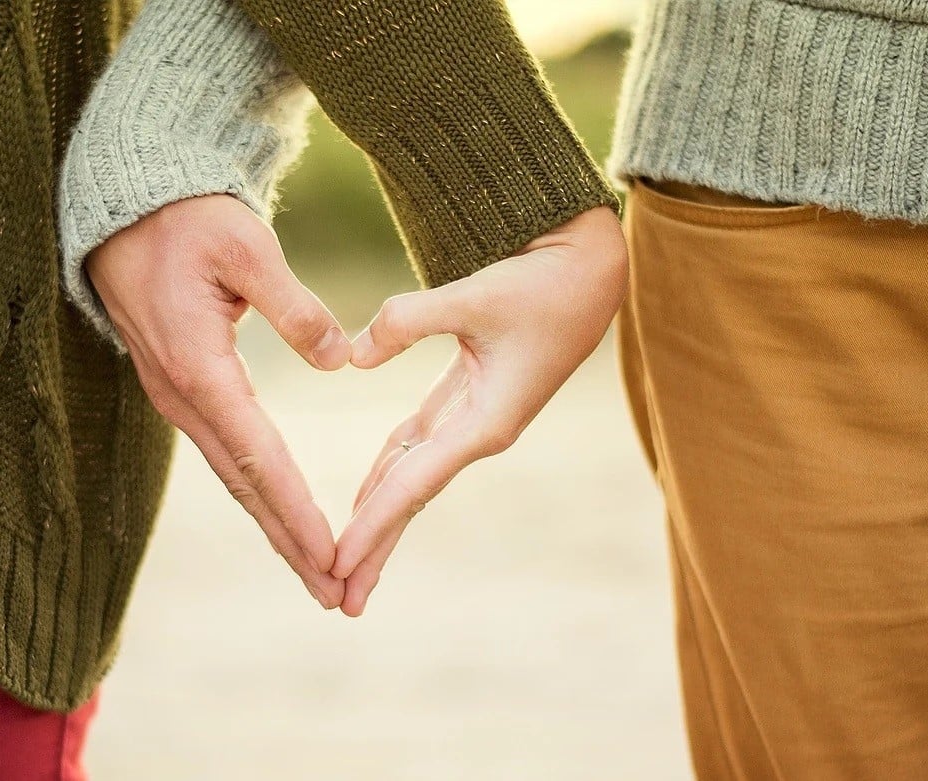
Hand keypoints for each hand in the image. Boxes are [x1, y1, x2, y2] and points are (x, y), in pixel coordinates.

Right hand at [85, 194, 351, 607]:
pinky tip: (279, 513)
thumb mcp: (245, 247)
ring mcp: (176, 396)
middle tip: (333, 592)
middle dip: (289, 542)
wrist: (124, 209)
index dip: (297, 510)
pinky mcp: (180, 388)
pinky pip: (224, 452)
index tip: (331, 554)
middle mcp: (182, 395)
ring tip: (315, 569)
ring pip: (232, 475)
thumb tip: (340, 360)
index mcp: (200, 367)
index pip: (258, 456)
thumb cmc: (186, 220)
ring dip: (274, 525)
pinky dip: (256, 491)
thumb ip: (294, 306)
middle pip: (244, 485)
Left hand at [333, 206, 627, 615]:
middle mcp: (479, 432)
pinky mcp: (469, 398)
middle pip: (411, 499)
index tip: (336, 564)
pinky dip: (389, 471)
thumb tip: (352, 357)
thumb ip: (408, 321)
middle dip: (375, 548)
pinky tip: (365, 495)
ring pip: (413, 477)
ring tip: (346, 562)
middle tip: (338, 599)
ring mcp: (475, 419)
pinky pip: (418, 446)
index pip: (413, 485)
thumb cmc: (543, 284)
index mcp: (486, 423)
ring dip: (379, 518)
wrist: (590, 270)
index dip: (372, 525)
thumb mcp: (475, 295)